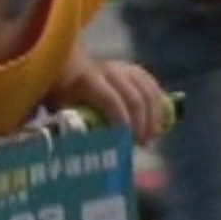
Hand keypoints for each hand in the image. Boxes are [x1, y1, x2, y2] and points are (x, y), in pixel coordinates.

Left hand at [54, 59, 168, 145]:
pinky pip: (153, 87)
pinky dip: (159, 105)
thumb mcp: (62, 110)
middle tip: (142, 144)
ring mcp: (123, 69)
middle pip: (134, 97)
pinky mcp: (134, 71)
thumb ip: (72, 126)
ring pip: (148, 92)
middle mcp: (108, 71)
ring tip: (151, 137)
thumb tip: (80, 150)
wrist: (67, 70)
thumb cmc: (62, 98)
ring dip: (154, 117)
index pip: (110, 100)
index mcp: (87, 80)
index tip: (126, 142)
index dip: (121, 120)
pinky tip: (158, 123)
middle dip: (141, 123)